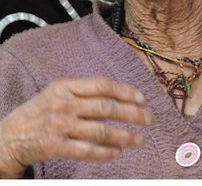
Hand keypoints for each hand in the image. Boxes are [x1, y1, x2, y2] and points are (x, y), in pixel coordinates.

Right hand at [0, 77, 153, 177]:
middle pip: (106, 108)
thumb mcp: (57, 93)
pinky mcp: (55, 147)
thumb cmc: (40, 112)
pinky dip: (105, 152)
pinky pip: (87, 150)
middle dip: (133, 114)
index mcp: (66, 86)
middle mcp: (64, 104)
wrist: (8, 136)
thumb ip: (84, 91)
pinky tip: (117, 153)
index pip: (103, 86)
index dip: (126, 92)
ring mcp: (60, 126)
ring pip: (100, 130)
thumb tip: (120, 95)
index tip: (142, 99)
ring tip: (140, 140)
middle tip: (150, 119)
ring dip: (124, 136)